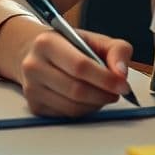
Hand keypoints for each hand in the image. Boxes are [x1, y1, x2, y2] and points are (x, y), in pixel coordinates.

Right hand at [17, 28, 134, 116]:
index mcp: (48, 42)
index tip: (123, 85)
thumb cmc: (71, 46)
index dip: (105, 79)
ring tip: (105, 94)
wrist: (39, 53)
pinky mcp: (34, 106)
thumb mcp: (96, 39)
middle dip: (103, 94)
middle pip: (76, 89)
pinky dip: (84, 110)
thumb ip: (117, 50)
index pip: (80, 66)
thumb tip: (121, 74)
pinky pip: (66, 115)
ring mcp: (31, 88)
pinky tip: (89, 99)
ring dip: (95, 104)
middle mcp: (34, 66)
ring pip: (72, 106)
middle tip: (117, 92)